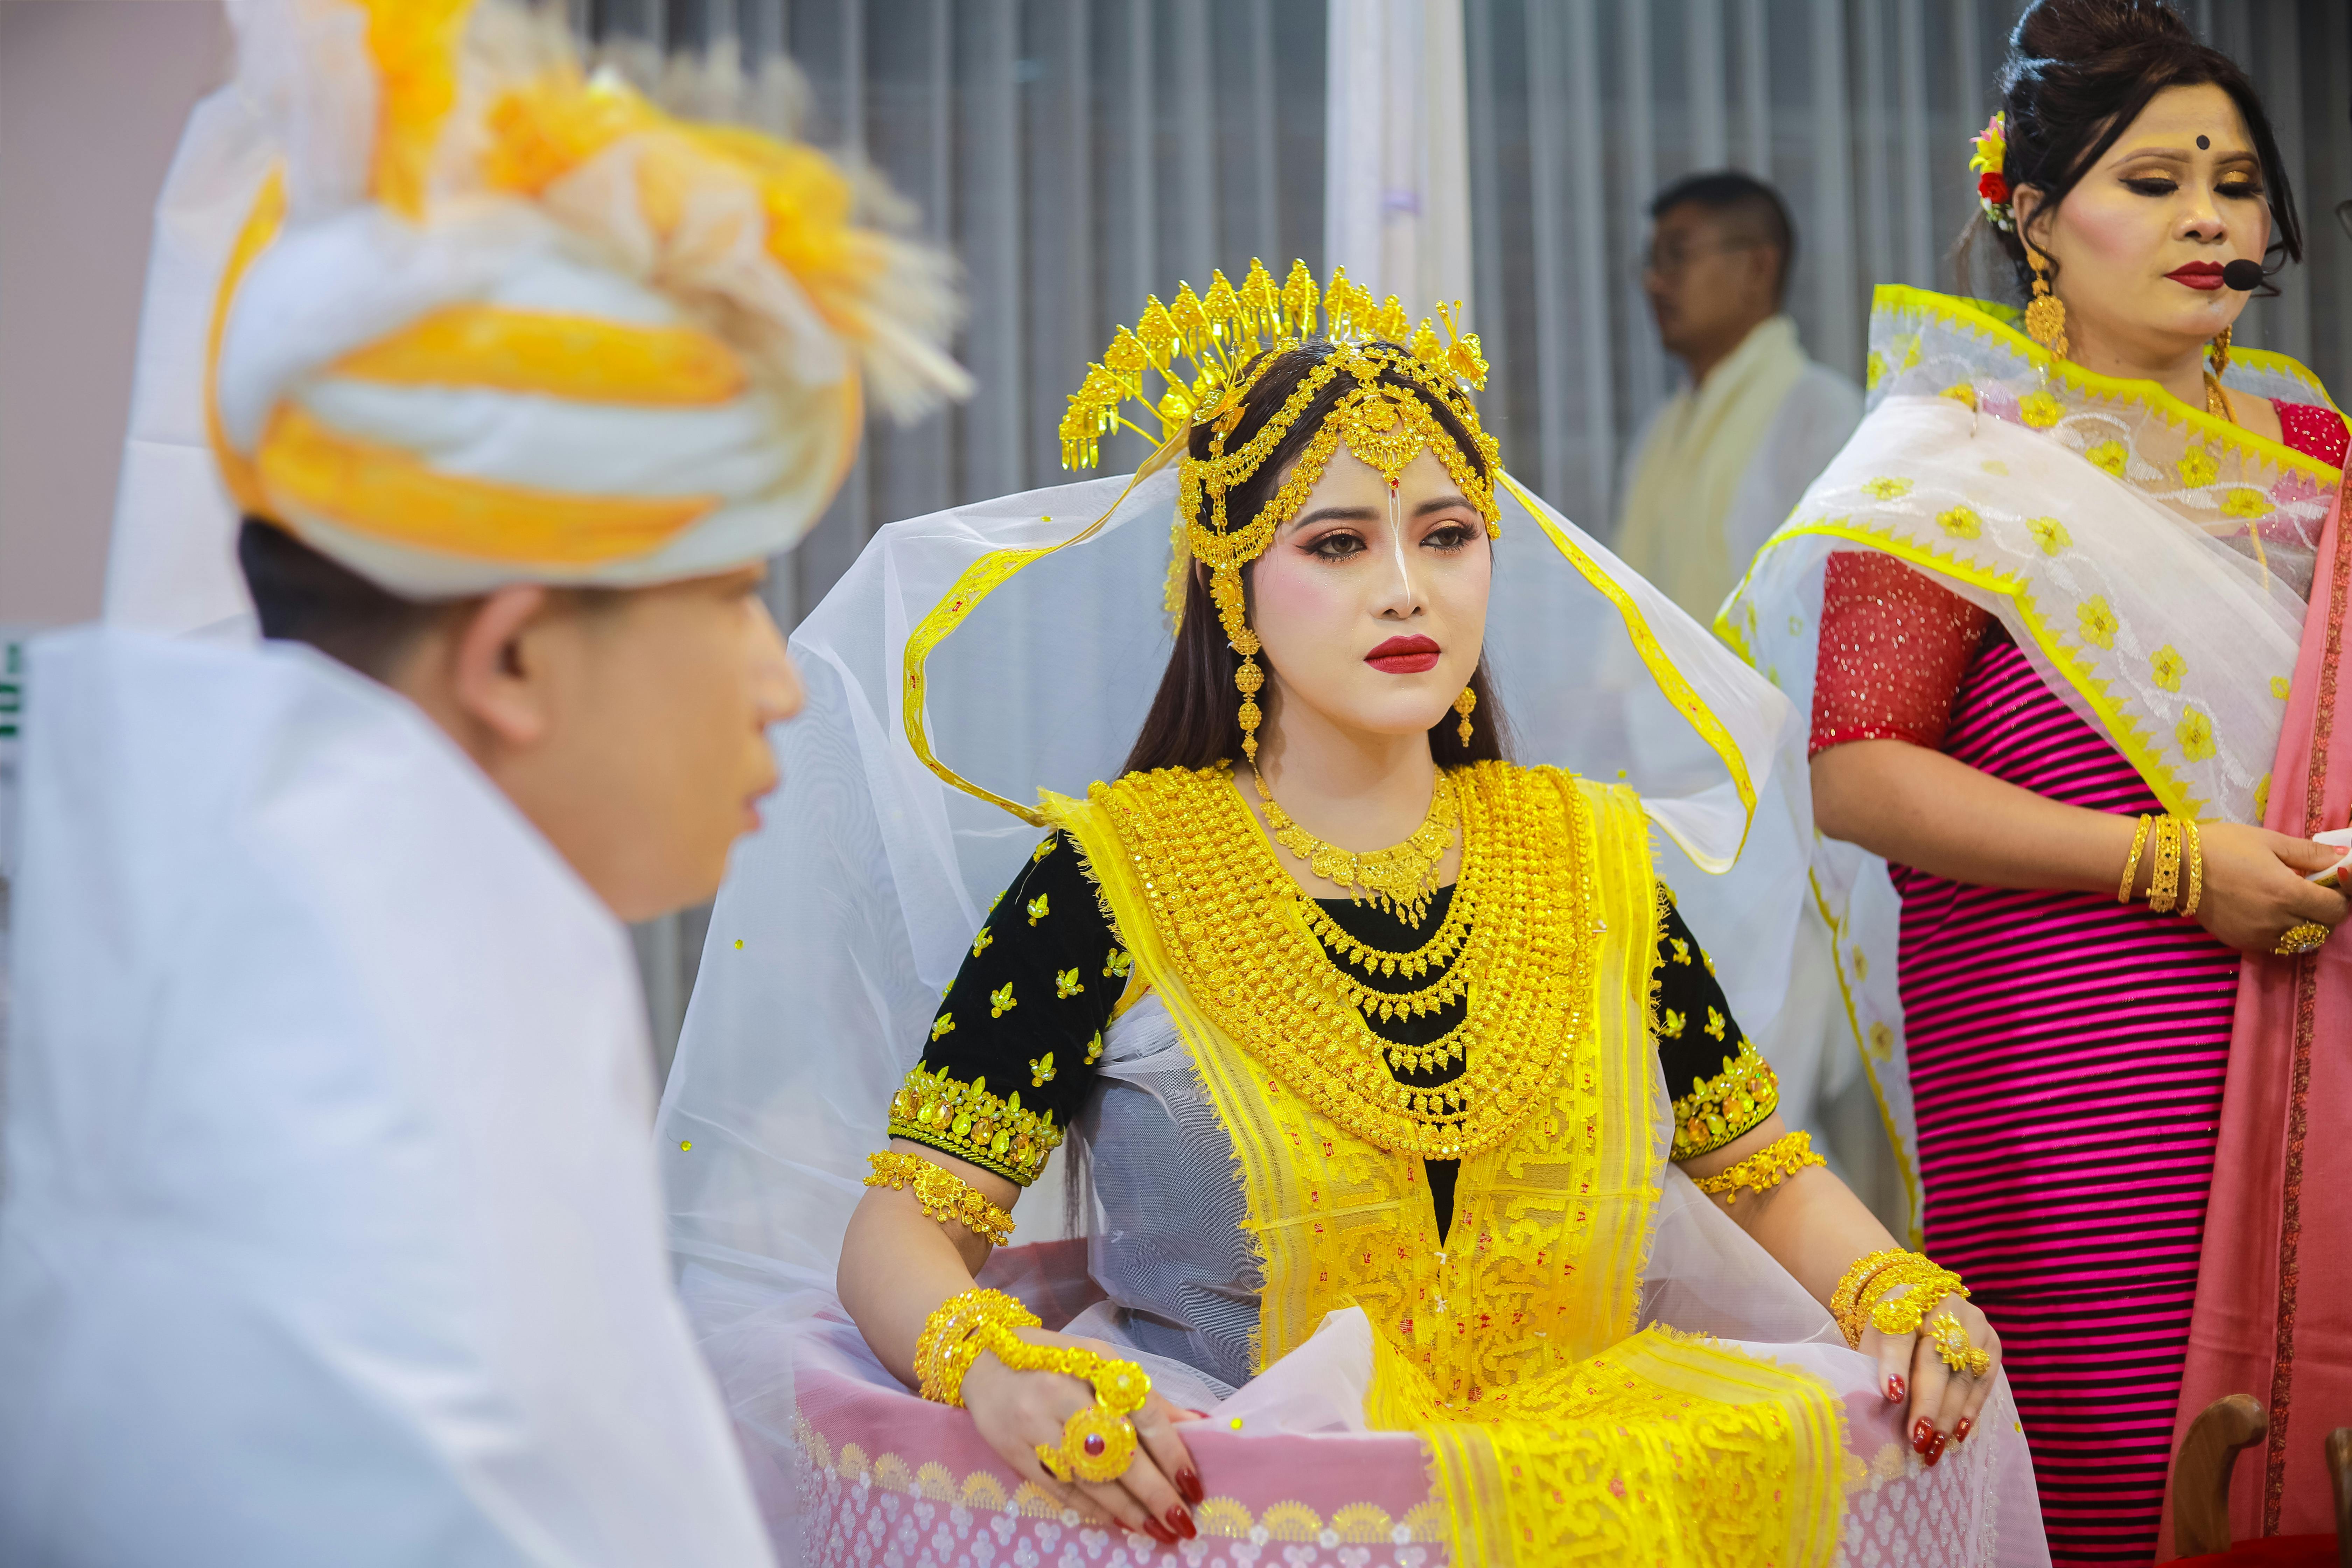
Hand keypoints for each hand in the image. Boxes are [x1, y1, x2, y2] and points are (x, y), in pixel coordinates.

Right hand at [962, 1328, 1201, 1545]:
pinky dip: (1090, 1509)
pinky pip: (1059, 1489)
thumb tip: (1198, 1425)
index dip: (1173, 1453)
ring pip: (1089, 1478)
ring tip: (1155, 1530)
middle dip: (1154, 1493)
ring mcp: (1035, 1426)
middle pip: (1118, 1453)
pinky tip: (1115, 1521)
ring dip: (1127, 1510)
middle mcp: (1063, 1395)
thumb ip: (1146, 1397)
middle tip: (1181, 1522)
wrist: (978, 1358)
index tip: (1194, 1486)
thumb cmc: (1051, 1359)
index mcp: (1093, 1365)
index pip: (1143, 1414)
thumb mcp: (1100, 1362)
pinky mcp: (1013, 1451)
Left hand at [1866, 1293, 2000, 1465]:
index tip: (1892, 1395)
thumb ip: (1876, 1367)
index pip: (1898, 1334)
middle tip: (1917, 1438)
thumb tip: (1883, 1410)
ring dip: (1949, 1414)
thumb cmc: (1891, 1332)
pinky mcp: (1992, 1340)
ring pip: (1963, 1373)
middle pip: (1935, 1358)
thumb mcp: (1875, 1342)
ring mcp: (1973, 1320)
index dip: (1894, 1365)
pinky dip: (1971, 1408)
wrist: (1920, 1307)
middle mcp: (1942, 1304)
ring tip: (1936, 1445)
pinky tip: (1959, 1432)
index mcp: (1902, 1299)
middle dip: (1927, 1402)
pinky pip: (1984, 1379)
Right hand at [2188, 823, 2347, 953]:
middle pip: (2323, 928)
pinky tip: (2266, 912)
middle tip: (2310, 892)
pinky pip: (2276, 944)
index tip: (2329, 883)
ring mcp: (2259, 936)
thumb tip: (2345, 858)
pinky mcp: (2242, 943)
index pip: (2336, 909)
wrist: (2176, 866)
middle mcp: (2278, 921)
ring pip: (2301, 940)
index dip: (2340, 896)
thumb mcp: (2269, 841)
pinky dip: (2281, 932)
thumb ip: (2311, 853)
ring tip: (2288, 903)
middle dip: (2324, 911)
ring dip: (2304, 924)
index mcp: (2288, 893)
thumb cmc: (2224, 846)